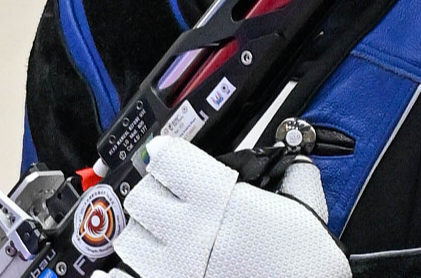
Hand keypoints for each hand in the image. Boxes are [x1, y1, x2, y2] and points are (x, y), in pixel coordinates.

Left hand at [113, 135, 348, 277]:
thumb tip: (292, 163)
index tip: (170, 157)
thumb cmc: (304, 267)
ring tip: (164, 237)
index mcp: (217, 201)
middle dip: (157, 194)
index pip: (165, 157)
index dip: (169, 154)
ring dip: (142, 234)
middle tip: (174, 199)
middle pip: (140, 197)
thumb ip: (294, 175)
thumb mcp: (306, 209)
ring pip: (126, 239)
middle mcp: (186, 234)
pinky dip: (114, 276)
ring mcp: (170, 271)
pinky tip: (115, 272)